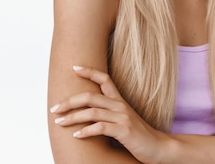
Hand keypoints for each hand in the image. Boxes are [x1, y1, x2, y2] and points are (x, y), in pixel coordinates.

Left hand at [50, 66, 168, 163]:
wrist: (159, 148)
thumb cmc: (139, 136)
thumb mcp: (123, 120)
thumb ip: (108, 114)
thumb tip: (87, 113)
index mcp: (119, 101)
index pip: (104, 79)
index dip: (89, 71)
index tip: (74, 67)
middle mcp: (120, 105)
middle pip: (90, 96)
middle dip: (69, 101)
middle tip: (54, 108)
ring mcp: (122, 117)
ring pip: (91, 111)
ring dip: (72, 117)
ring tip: (59, 122)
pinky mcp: (124, 130)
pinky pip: (100, 127)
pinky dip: (86, 131)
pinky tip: (76, 135)